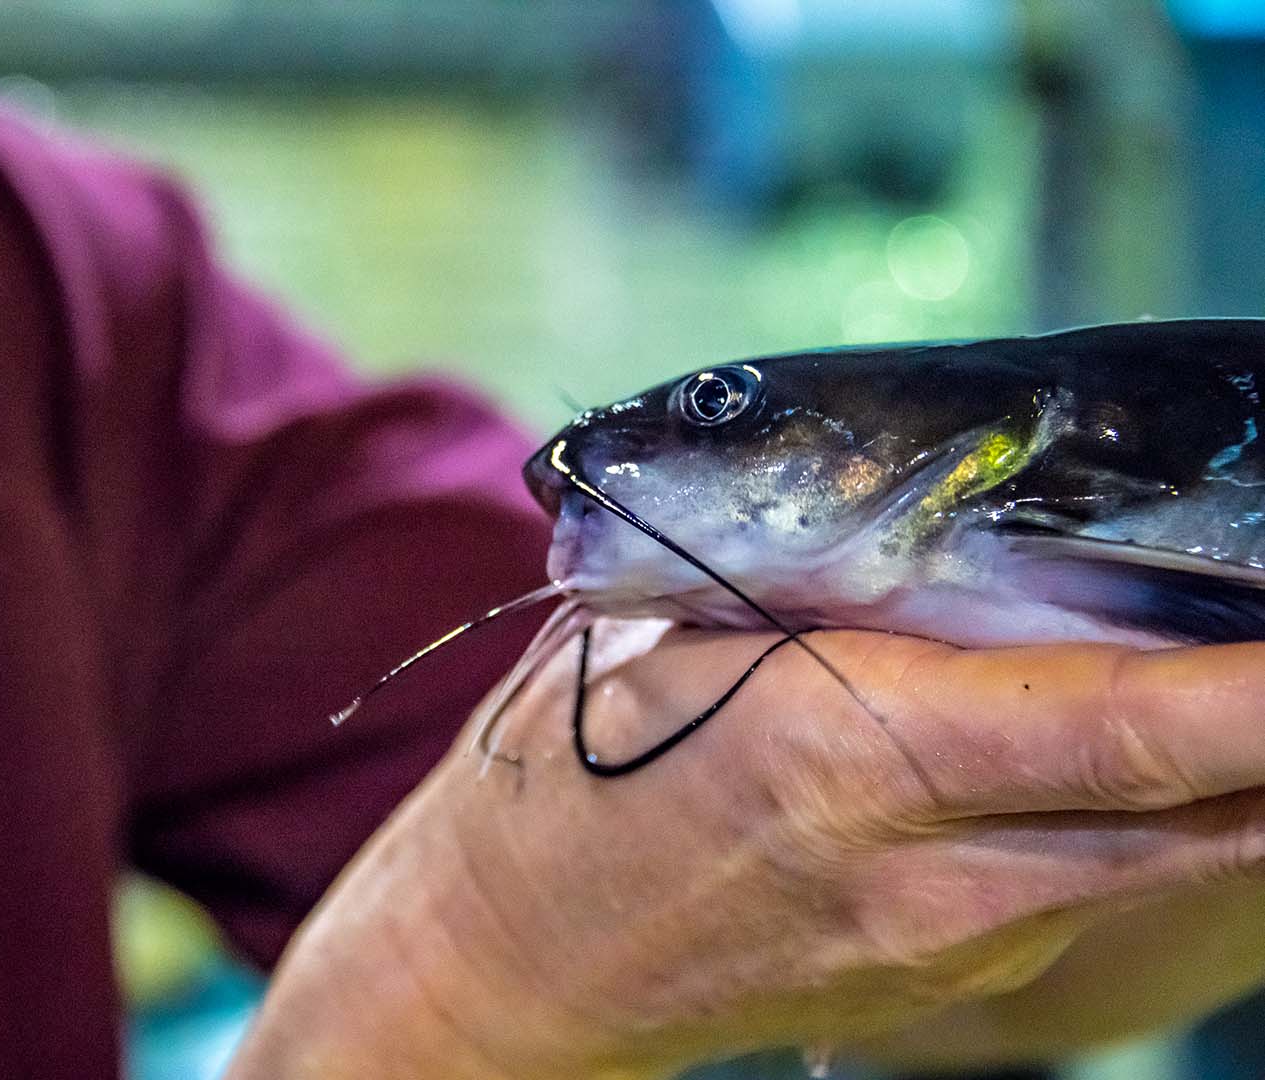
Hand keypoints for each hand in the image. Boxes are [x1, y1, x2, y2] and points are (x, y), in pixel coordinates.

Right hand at [227, 622, 1264, 1079]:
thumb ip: (830, 591)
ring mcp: (954, 949)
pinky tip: (1137, 742)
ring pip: (1170, 859)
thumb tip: (975, 530)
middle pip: (1209, 819)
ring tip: (1238, 661)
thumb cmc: (564, 770)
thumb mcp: (668, 634)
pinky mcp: (951, 981)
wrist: (504, 960)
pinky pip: (1099, 887)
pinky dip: (1156, 812)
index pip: (1132, 730)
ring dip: (1241, 772)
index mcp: (849, 759)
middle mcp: (930, 879)